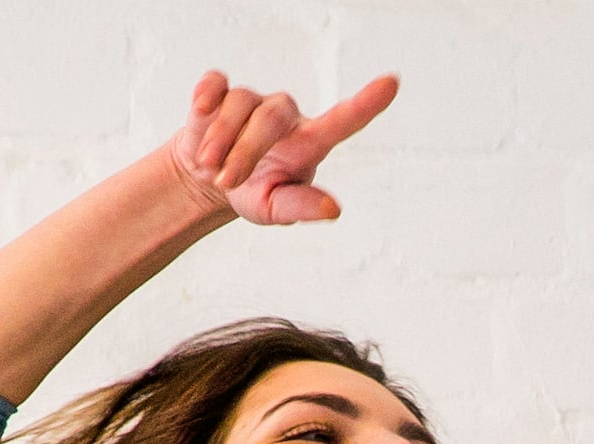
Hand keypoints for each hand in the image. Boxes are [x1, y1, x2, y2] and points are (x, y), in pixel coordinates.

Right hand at [173, 68, 396, 227]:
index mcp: (309, 143)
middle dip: (245, 151)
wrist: (208, 180)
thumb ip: (301, 207)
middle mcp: (285, 116)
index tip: (392, 83)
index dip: (367, 103)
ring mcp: (254, 100)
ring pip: (239, 104)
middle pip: (271, 117)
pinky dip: (206, 98)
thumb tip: (333, 210)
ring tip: (211, 166)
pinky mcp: (222, 91)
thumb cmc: (252, 192)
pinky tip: (201, 111)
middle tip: (226, 181)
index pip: (342, 120)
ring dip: (219, 140)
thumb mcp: (276, 208)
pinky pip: (216, 83)